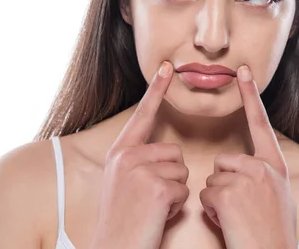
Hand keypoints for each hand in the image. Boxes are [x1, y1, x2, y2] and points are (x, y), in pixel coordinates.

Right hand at [90, 61, 189, 248]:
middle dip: (172, 176)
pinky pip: (184, 190)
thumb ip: (138, 161)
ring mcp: (140, 171)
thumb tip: (165, 150)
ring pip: (182, 171)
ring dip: (175, 192)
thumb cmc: (123, 220)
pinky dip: (177, 206)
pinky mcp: (156, 188)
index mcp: (119, 153)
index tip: (167, 67)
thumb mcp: (121, 182)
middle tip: (151, 199)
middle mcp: (127, 157)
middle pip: (174, 151)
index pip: (143, 115)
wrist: (114, 248)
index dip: (156, 90)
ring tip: (153, 208)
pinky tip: (157, 216)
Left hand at [199, 65, 297, 248]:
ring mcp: (247, 178)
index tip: (243, 70)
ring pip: (212, 180)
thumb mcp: (279, 198)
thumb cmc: (274, 235)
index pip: (260, 124)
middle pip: (224, 161)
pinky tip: (230, 224)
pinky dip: (213, 212)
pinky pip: (206, 195)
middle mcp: (263, 167)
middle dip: (224, 185)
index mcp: (276, 166)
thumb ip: (264, 178)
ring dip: (218, 201)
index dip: (251, 95)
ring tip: (238, 219)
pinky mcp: (229, 192)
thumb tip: (249, 171)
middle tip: (242, 210)